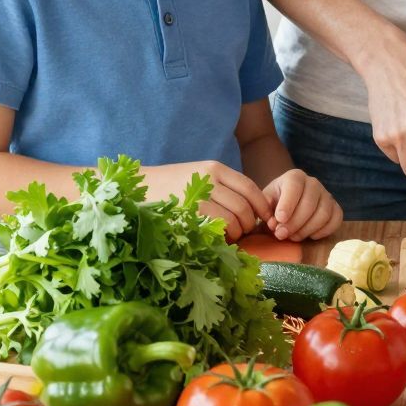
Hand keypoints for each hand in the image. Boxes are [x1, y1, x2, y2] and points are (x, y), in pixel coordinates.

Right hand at [144, 160, 273, 241]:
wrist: (139, 186)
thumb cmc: (171, 186)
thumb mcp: (198, 177)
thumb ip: (222, 188)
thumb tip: (251, 209)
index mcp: (215, 169)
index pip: (250, 187)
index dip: (262, 206)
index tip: (266, 218)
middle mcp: (209, 179)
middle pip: (245, 206)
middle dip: (249, 223)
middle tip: (242, 231)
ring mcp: (199, 197)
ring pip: (234, 219)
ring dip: (236, 232)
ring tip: (228, 235)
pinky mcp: (189, 213)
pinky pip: (218, 228)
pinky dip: (223, 237)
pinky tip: (216, 237)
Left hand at [263, 169, 343, 241]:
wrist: (286, 207)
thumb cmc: (274, 205)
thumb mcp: (264, 204)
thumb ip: (266, 211)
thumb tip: (275, 224)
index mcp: (295, 177)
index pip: (294, 186)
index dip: (287, 204)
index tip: (279, 219)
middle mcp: (313, 183)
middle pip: (309, 203)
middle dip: (295, 223)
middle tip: (281, 235)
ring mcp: (327, 195)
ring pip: (323, 214)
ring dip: (307, 230)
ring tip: (293, 237)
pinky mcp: (335, 208)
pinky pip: (336, 220)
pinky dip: (323, 231)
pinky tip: (310, 236)